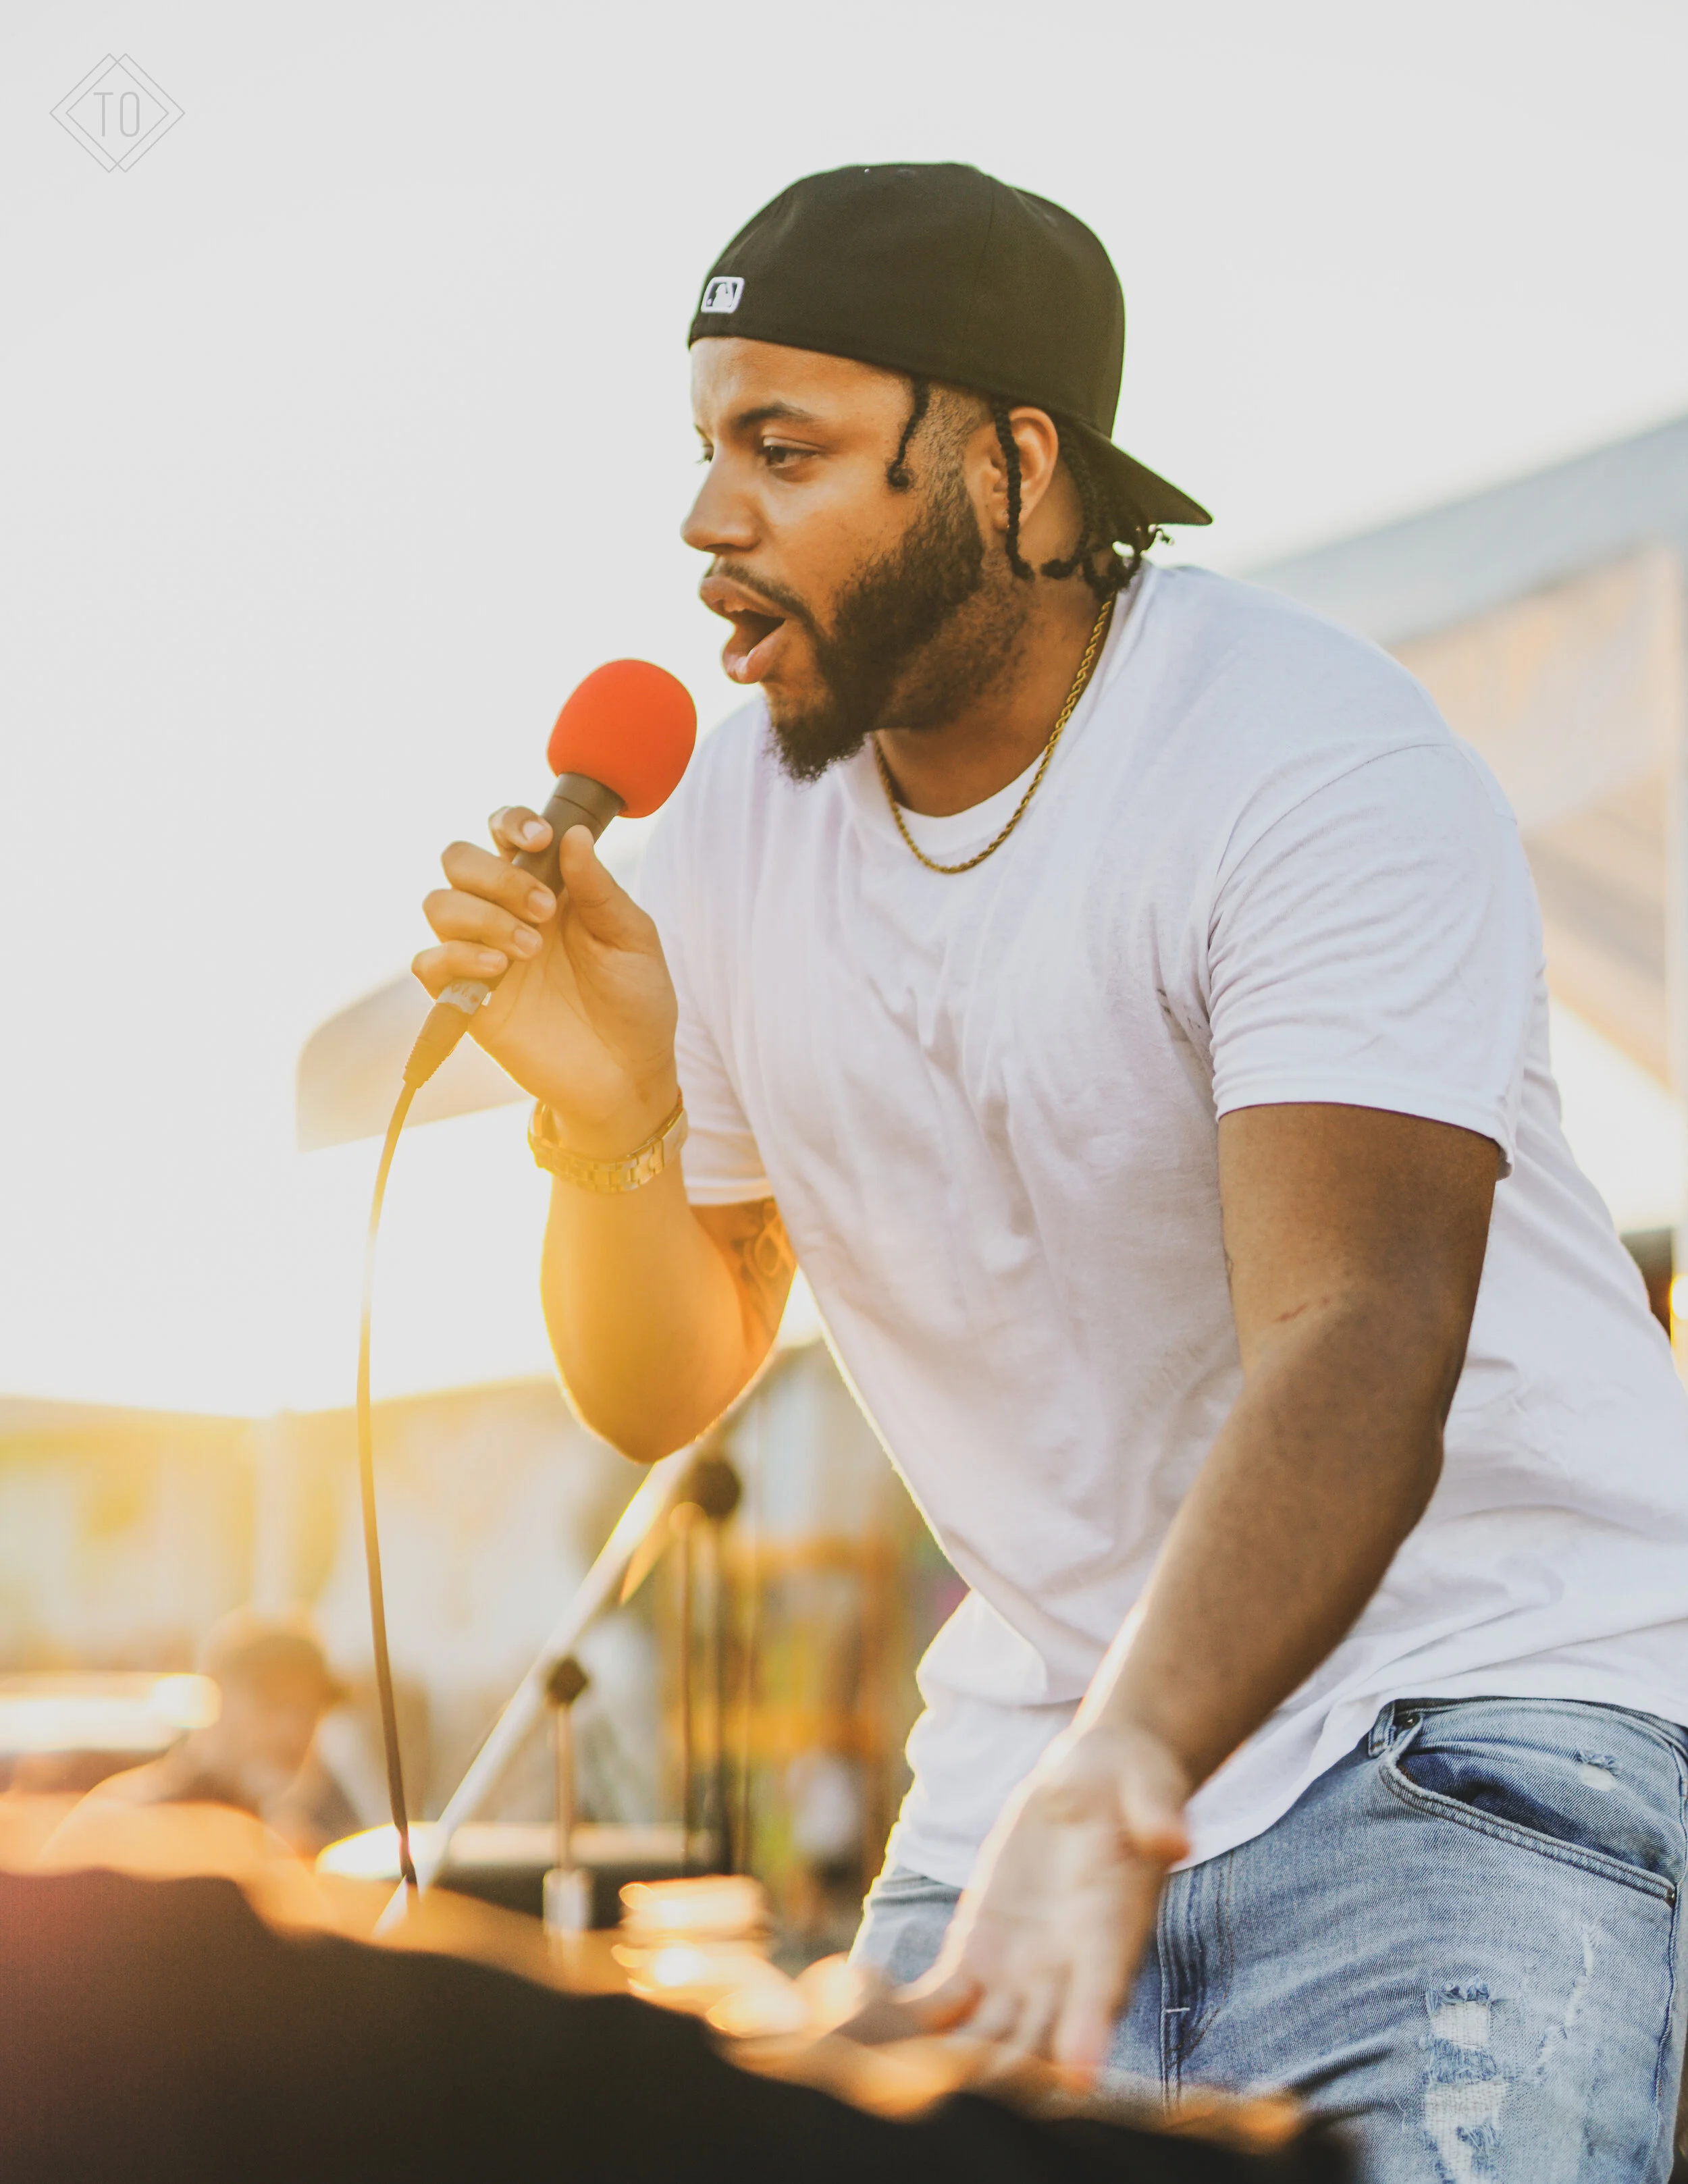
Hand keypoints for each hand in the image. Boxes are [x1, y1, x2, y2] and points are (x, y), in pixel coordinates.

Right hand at [413, 809, 678, 1148]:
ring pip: (438, 904)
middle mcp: (506, 912)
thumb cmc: (636, 1001)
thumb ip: (599, 888)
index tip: (540, 840)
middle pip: (458, 860)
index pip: (504, 832)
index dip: (511, 823)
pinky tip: (499, 970)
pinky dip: (455, 957)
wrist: (629, 1074)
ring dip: (481, 915)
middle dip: (495, 874)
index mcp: (547, 886)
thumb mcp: (632, 938)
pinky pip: (427, 963)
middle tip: (545, 910)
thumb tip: (574, 834)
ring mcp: (482, 955)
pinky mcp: (468, 1000)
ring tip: (530, 949)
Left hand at [903, 1721, 1191, 2076]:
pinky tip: (859, 2008)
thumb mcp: (1147, 1784)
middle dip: (999, 2073)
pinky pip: (938, 2004)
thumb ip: (1159, 1812)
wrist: (1096, 1782)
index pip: (1104, 1989)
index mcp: (1113, 1934)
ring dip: (940, 2061)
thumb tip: (1176, 1835)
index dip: (1089, 2030)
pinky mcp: (977, 1958)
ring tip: (887, 2066)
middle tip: (952, 2088)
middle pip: (1035, 2040)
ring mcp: (1018, 1974)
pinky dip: (903, 2017)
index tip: (1076, 2074)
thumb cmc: (1133, 1782)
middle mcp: (1068, 1973)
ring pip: (980, 2038)